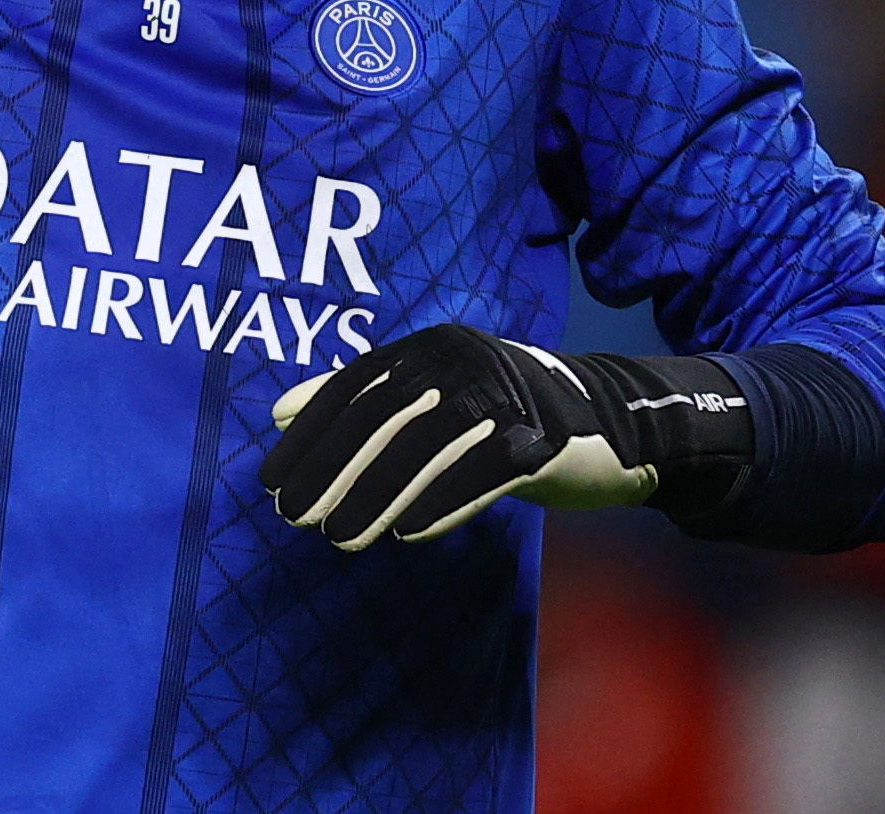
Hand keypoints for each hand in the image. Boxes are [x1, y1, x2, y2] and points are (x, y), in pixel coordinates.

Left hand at [261, 324, 720, 548]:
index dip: (311, 434)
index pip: (356, 387)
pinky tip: (407, 534)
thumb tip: (279, 412)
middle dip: (334, 470)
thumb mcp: (432, 396)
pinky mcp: (542, 439)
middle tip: (297, 516)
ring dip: (377, 496)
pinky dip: (440, 504)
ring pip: (427, 448)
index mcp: (431, 347)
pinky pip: (481, 474)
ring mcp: (507, 398)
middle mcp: (464, 361)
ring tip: (341, 538)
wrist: (612, 424)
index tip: (273, 481)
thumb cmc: (502, 416)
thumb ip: (362, 399)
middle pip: (384, 417)